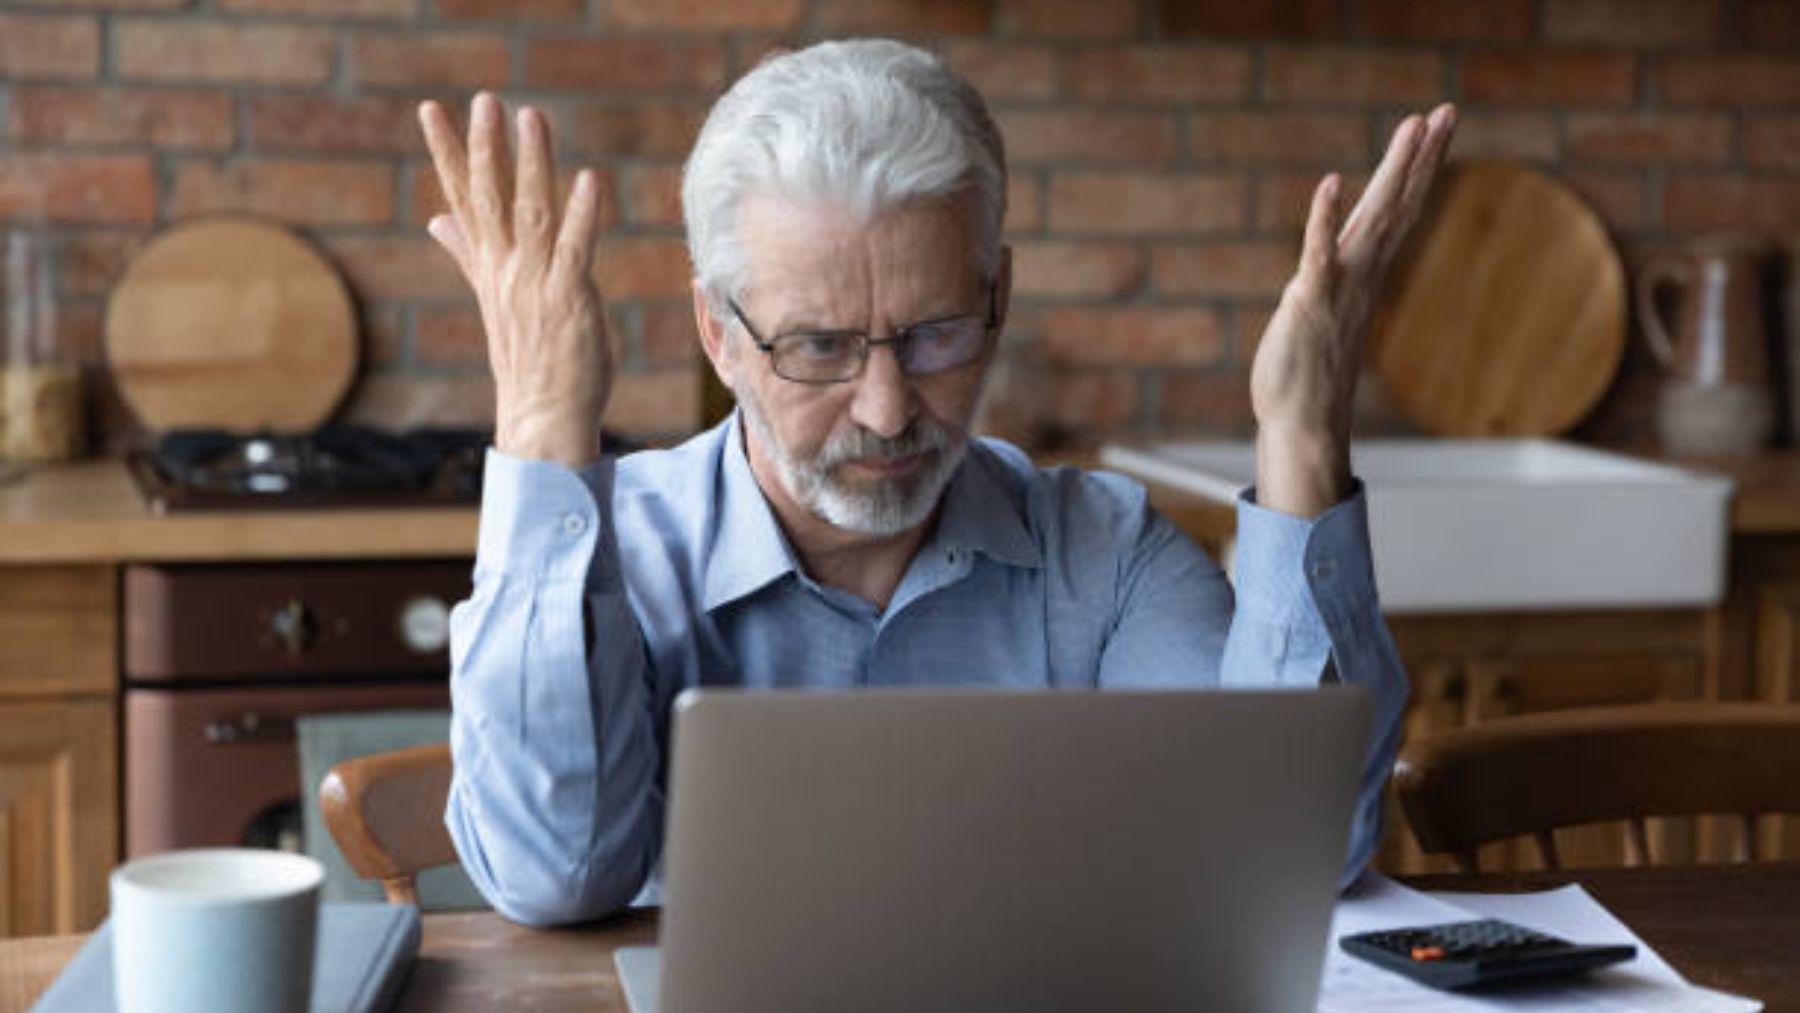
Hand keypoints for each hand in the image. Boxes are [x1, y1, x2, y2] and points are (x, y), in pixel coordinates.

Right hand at [419, 93, 610, 467]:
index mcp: (490, 266)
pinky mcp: (570, 299)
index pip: (464, 198)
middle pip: (490, 197)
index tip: (432, 109)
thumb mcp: (494, 297)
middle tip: (483, 99)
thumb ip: (467, 252)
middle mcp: (507, 270)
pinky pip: (575, 249)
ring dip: (531, 164)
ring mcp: (536, 283)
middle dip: (484, 146)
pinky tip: (589, 179)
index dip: (447, 151)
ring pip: (530, 212)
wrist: (541, 417)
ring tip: (530, 116)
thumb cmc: (528, 358)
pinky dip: (582, 214)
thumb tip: (437, 218)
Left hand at [1250, 104, 1456, 515]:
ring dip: (1393, 173)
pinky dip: (1324, 219)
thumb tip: (1338, 266)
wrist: (1300, 422)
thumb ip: (1333, 285)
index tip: (1436, 126)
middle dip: (1421, 157)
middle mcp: (1359, 273)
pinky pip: (1318, 253)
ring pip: (1373, 219)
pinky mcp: (1309, 300)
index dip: (1418, 168)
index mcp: (1363, 272)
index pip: (1399, 210)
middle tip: (1445, 111)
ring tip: (1413, 127)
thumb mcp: (1324, 314)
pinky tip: (1328, 184)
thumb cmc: (1307, 374)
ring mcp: (1338, 285)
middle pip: (1397, 204)